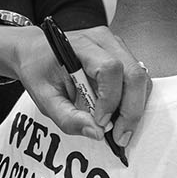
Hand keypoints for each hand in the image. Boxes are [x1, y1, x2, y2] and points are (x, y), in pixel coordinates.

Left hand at [2, 23, 151, 152]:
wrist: (36, 52)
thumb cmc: (39, 70)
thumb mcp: (44, 98)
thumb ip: (67, 117)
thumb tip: (97, 133)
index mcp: (81, 45)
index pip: (109, 68)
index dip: (110, 99)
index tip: (100, 122)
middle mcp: (104, 41)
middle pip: (134, 73)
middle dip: (131, 109)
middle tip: (121, 136)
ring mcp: (116, 47)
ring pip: (141, 77)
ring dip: (135, 107)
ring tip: (120, 130)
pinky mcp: (121, 57)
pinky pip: (137, 79)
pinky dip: (133, 101)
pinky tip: (120, 116)